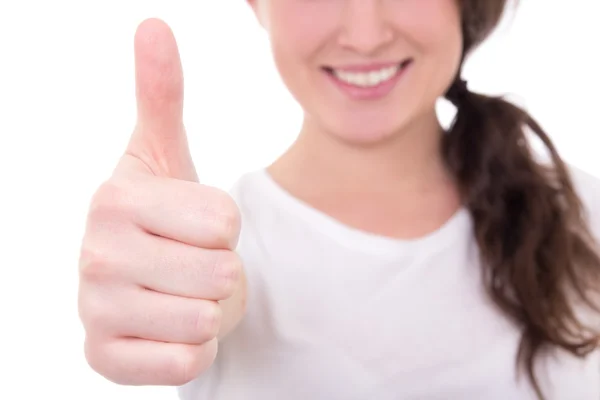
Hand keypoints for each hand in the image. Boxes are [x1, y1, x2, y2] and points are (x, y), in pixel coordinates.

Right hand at [77, 18, 245, 385]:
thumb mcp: (164, 154)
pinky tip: (167, 328)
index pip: (224, 220)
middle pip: (220, 271)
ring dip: (207, 309)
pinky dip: (193, 348)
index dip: (224, 227)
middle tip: (189, 262)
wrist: (145, 281)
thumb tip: (153, 24)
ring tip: (179, 293)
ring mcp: (94, 312)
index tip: (194, 224)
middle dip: (219, 270)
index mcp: (113, 198)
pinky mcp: (104, 359)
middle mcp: (93, 255)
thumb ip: (161, 94)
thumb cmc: (164, 215)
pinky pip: (186, 363)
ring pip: (206, 319)